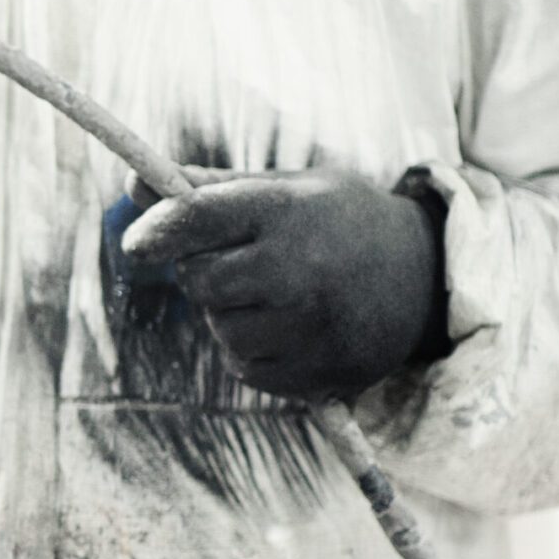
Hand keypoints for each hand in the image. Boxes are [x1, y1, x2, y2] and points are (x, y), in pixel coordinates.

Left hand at [119, 169, 445, 402]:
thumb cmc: (339, 222)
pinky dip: (252, 351)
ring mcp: (311, 325)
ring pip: (220, 329)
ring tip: (276, 294)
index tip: (137, 244)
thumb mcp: (288, 189)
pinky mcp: (319, 372)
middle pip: (200, 281)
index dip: (156, 231)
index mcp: (287, 210)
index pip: (196, 217)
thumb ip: (211, 191)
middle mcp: (299, 268)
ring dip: (230, 315)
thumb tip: (132, 187)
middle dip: (203, 273)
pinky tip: (289, 326)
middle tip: (238, 262)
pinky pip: (244, 368)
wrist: (427, 275)